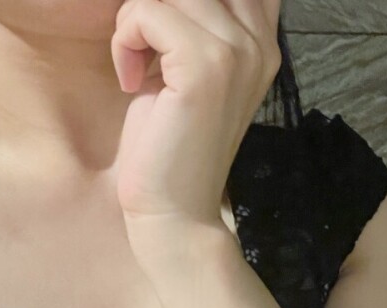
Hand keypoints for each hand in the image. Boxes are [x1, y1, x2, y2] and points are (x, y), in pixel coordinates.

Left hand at [111, 0, 281, 235]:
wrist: (176, 208)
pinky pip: (147, 12)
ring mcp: (238, 53)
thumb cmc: (172, 145)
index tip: (162, 35)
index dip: (187, 3)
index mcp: (262, 43)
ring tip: (137, 68)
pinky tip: (130, 80)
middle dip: (155, 6)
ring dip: (134, 21)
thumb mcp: (189, 72)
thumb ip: (195, 24)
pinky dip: (125, 40)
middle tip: (142, 46)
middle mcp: (260, 42)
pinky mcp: (206, 68)